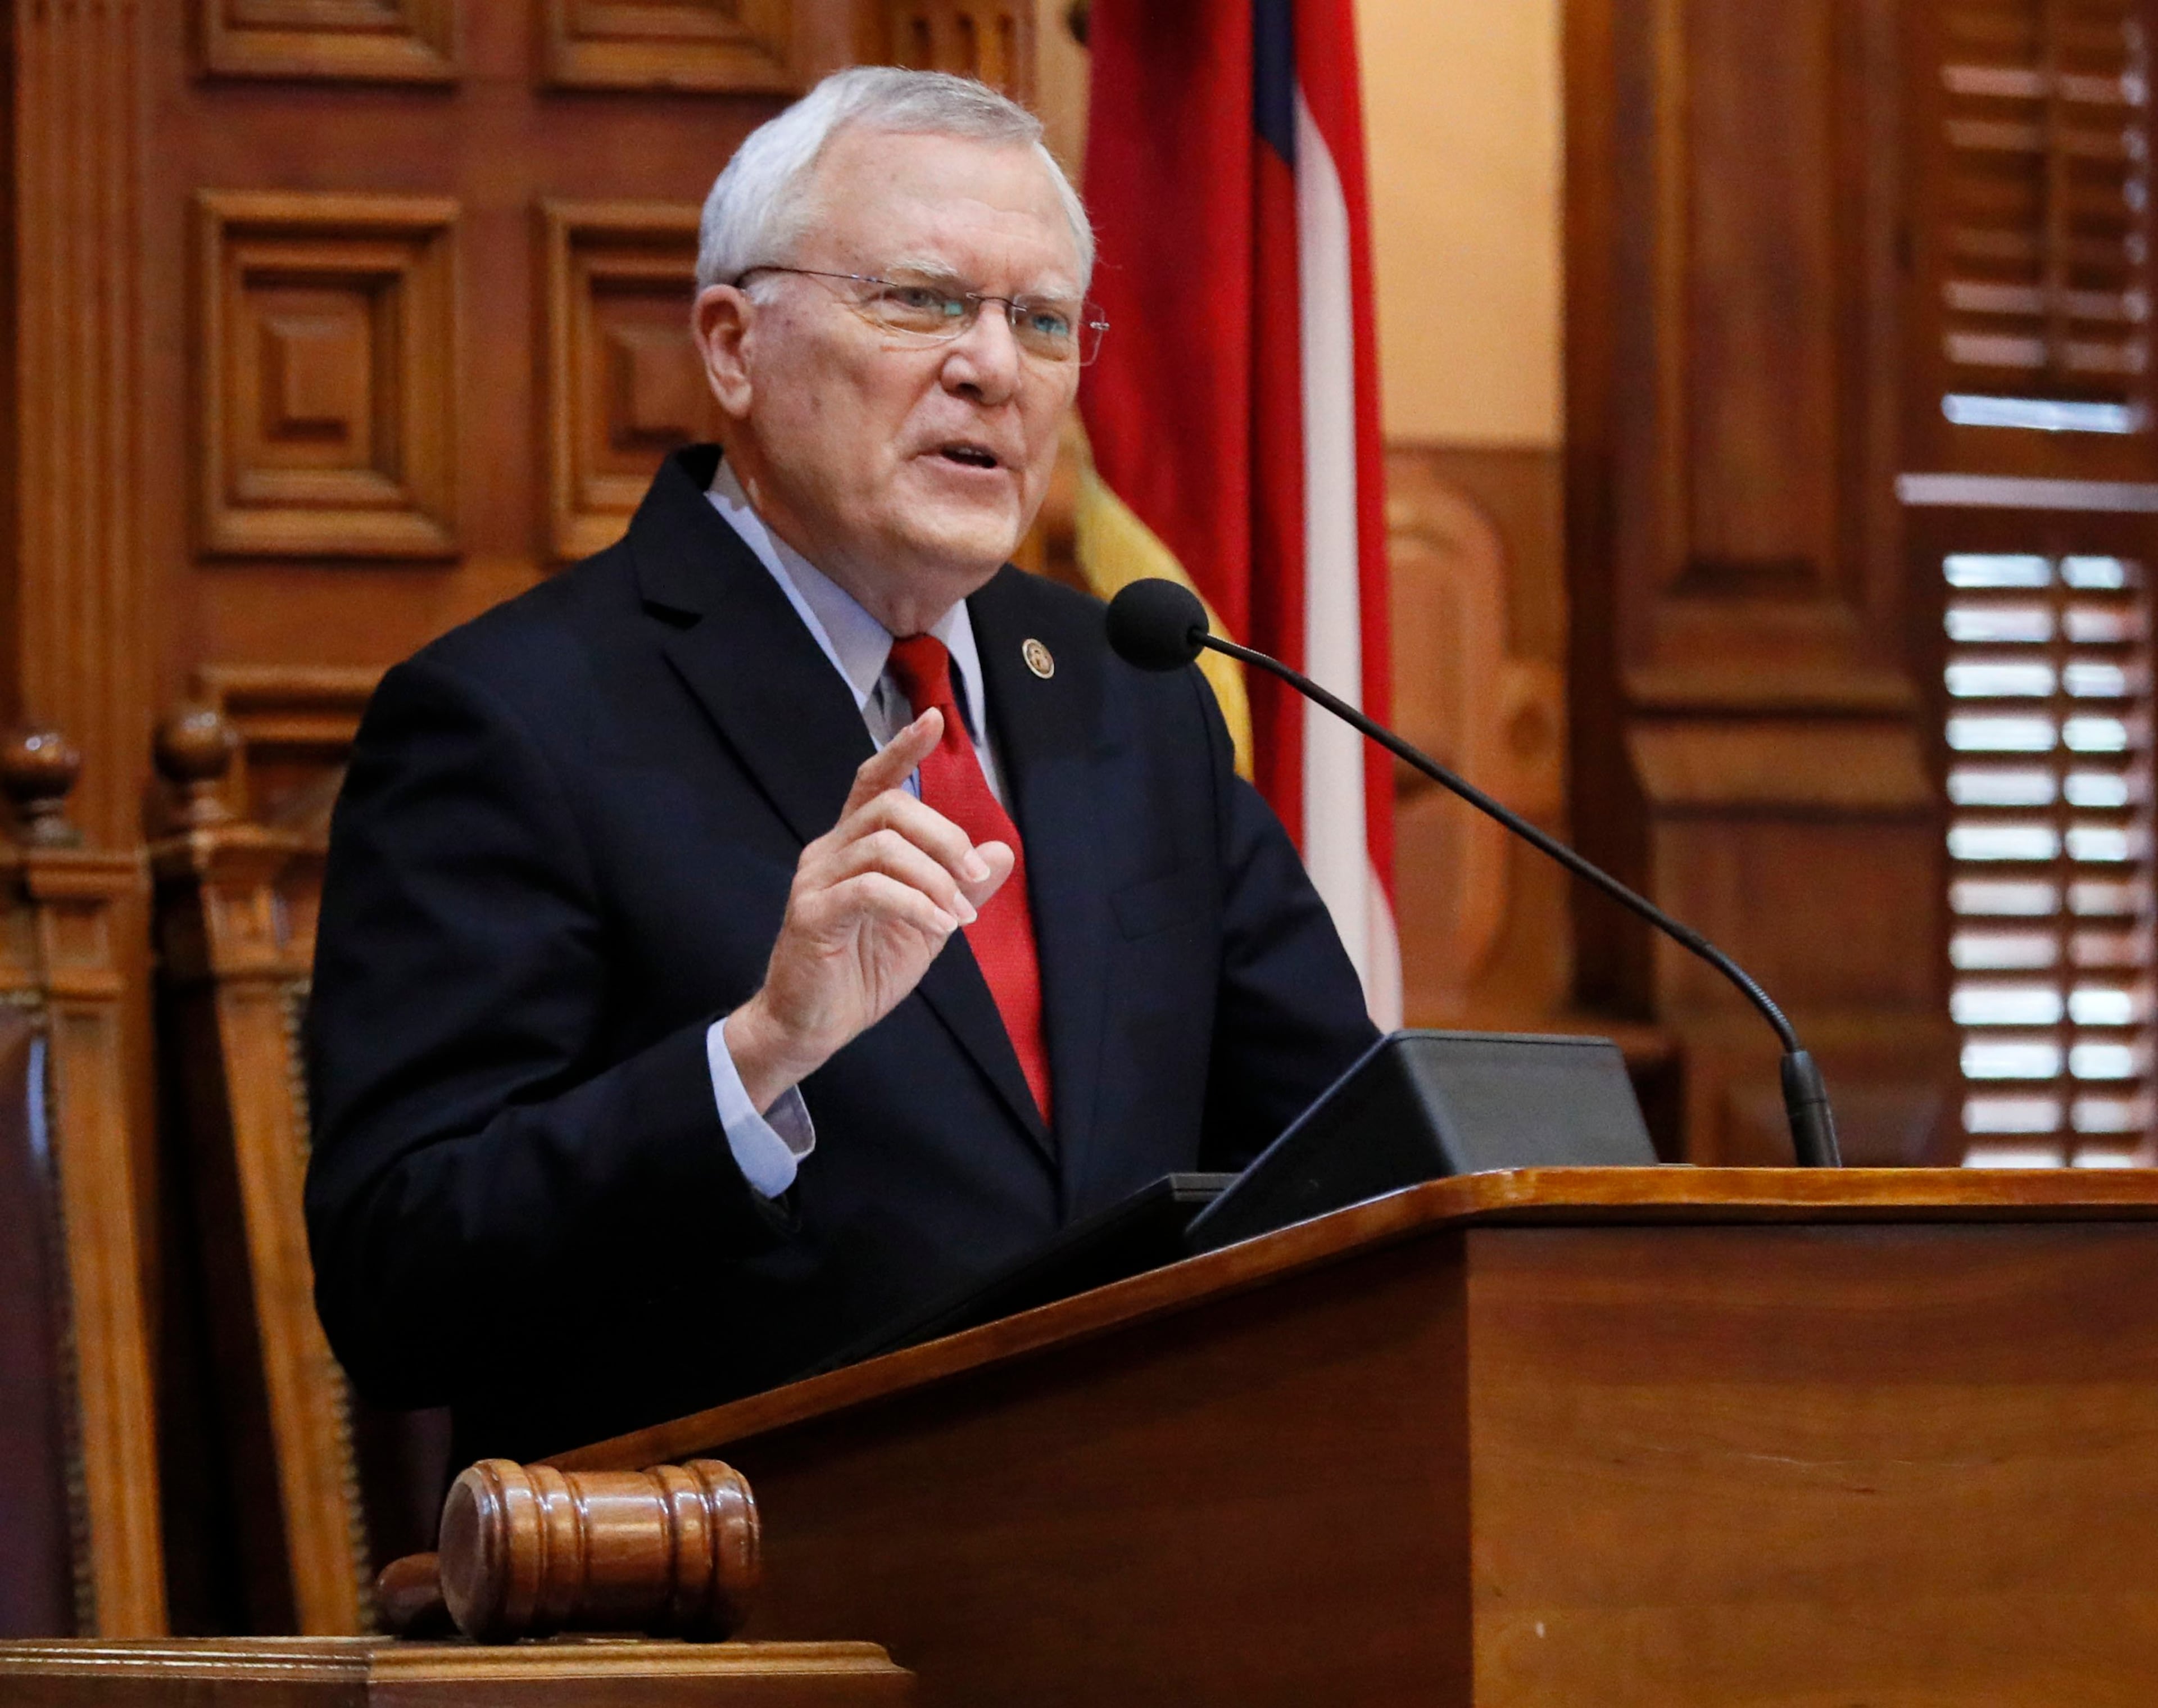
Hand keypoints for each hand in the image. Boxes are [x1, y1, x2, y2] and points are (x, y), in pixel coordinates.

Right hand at [724, 710, 1014, 1111]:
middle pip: (889, 806)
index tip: (934, 719)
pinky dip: (915, 902)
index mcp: (855, 846)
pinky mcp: (812, 914)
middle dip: (944, 834)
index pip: (873, 781)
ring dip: (935, 876)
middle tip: (974, 876)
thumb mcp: (928, 924)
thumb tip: (1002, 852)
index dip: (902, 749)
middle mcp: (830, 851)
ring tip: (959, 916)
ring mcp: (817, 880)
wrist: (815, 1026)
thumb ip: (960, 887)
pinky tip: (938, 925)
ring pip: (883, 845)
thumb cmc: (864, 970)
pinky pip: (871, 889)